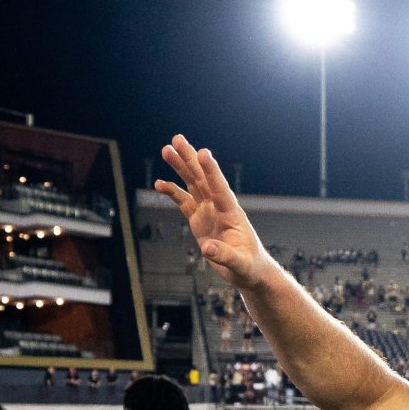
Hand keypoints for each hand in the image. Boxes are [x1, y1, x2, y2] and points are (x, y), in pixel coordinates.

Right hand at [155, 135, 270, 286]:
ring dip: (181, 167)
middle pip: (203, 179)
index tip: (203, 152)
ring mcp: (209, 211)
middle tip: (177, 139)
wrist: (248, 270)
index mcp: (232, 214)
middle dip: (190, 159)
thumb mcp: (240, 265)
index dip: (212, 171)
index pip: (220, 189)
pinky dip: (172, 192)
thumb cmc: (249, 266)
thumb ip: (225, 255)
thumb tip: (207, 248)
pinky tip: (159, 184)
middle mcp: (219, 207)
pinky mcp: (199, 219)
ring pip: (193, 184)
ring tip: (167, 150)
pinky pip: (183, 201)